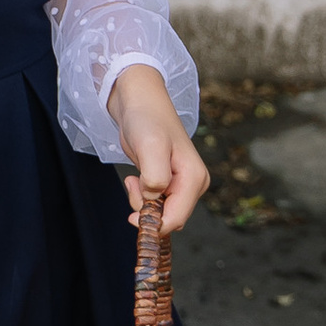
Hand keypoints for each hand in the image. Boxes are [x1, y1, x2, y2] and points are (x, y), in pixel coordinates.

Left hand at [107, 67, 207, 234]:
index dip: (154, 224)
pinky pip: (155, 202)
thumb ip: (156, 177)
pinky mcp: (168, 180)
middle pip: (169, 218)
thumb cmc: (146, 119)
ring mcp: (181, 183)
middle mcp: (192, 183)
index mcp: (194, 178)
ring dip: (142, 202)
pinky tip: (136, 177)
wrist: (138, 101)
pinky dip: (141, 196)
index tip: (131, 216)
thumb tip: (152, 200)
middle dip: (147, 211)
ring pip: (161, 211)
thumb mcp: (151, 147)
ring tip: (133, 177)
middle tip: (133, 183)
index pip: (176, 218)